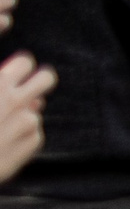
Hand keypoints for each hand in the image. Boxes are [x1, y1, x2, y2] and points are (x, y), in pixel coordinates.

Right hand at [0, 51, 55, 185]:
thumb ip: (0, 88)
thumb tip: (24, 93)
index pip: (25, 62)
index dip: (20, 68)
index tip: (16, 74)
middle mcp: (16, 100)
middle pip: (46, 79)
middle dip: (41, 81)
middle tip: (30, 90)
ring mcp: (27, 121)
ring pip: (34, 112)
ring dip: (21, 118)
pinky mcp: (33, 142)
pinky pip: (33, 134)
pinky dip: (21, 138)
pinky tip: (1, 145)